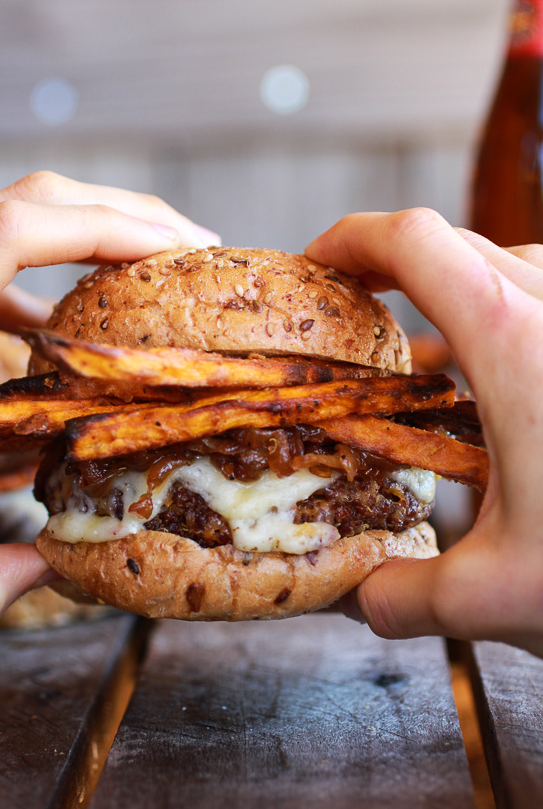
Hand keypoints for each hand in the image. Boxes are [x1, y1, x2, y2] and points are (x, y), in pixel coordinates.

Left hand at [0, 170, 220, 632]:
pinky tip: (67, 326)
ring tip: (152, 273)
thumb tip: (46, 567)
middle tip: (192, 250)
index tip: (180, 251)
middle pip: (28, 200)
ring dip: (91, 236)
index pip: (16, 232)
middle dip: (122, 213)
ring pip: (12, 219)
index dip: (109, 227)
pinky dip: (43, 280)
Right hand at [306, 208, 542, 656]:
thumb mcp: (500, 595)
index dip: (349, 239)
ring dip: (447, 301)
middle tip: (352, 316)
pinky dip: (498, 325)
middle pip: (449, 245)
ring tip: (420, 363)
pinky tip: (493, 388)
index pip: (410, 240)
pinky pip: (541, 301)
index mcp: (511, 338)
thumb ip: (408, 597)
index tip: (316, 266)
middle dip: (387, 272)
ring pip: (500, 268)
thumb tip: (366, 597)